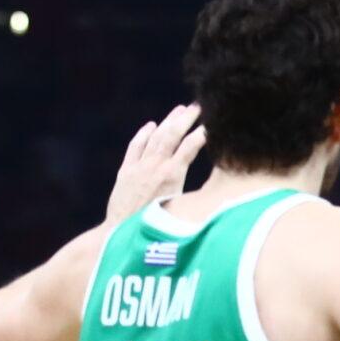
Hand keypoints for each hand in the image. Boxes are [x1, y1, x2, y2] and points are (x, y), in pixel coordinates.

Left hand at [107, 104, 206, 224]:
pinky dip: (143, 134)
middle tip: (198, 106)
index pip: (190, 147)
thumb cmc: (156, 229)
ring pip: (155, 137)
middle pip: (172, 135)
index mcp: (172, 176)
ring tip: (180, 110)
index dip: (202, 134)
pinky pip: (135, 146)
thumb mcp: (181, 211)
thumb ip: (195, 196)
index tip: (212, 125)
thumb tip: (218, 191)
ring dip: (168, 121)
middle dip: (186, 119)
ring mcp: (139, 167)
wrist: (122, 233)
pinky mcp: (126, 171)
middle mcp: (155, 167)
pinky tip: (151, 125)